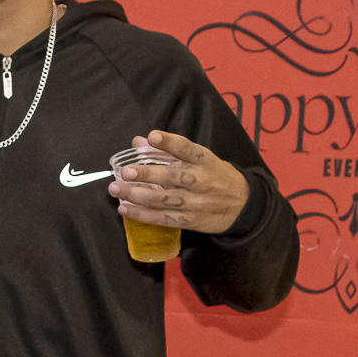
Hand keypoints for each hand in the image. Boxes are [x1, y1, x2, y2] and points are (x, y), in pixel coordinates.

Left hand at [109, 130, 249, 232]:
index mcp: (204, 161)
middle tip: (125, 172)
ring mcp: (195, 203)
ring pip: (164, 200)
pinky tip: (124, 208)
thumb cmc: (214, 175)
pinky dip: (142, 215)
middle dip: (147, 174)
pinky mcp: (189, 220)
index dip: (170, 142)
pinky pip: (163, 218)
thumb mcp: (199, 158)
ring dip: (137, 195)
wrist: (242, 204)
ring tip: (116, 189)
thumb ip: (168, 150)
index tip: (153, 136)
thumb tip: (138, 141)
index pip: (187, 149)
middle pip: (172, 177)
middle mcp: (200, 181)